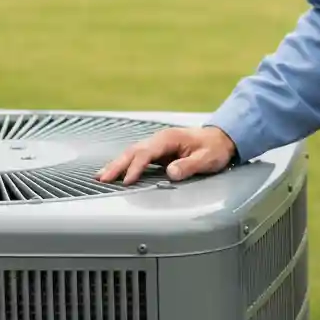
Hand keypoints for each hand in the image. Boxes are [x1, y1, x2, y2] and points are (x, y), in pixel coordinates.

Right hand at [96, 125, 236, 185]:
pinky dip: (124, 164)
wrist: (220, 139)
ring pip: (131, 153)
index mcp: (169, 139)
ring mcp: (157, 144)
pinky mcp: (157, 151)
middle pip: (133, 151)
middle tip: (102, 179)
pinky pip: (136, 156)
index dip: (136, 167)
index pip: (147, 153)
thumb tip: (170, 173)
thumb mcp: (206, 158)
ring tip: (100, 177)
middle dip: (117, 165)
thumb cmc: (214, 149)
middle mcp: (159, 139)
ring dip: (116, 164)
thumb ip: (189, 165)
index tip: (127, 181)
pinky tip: (114, 172)